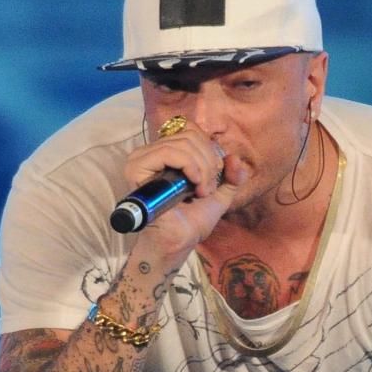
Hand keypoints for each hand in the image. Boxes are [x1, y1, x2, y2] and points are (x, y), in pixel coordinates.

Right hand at [122, 123, 243, 266]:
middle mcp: (151, 152)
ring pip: (183, 143)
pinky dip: (190, 165)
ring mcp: (141, 158)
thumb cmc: (193, 221)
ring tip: (202, 190)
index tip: (214, 176)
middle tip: (208, 188)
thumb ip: (231, 176)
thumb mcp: (220, 195)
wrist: (180, 241)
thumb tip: (235, 157)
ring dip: (202, 167)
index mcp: (168, 154)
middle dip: (209, 161)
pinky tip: (193, 184)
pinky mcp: (137, 168)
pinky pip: (169, 152)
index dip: (209, 150)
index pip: (191, 130)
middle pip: (190, 135)